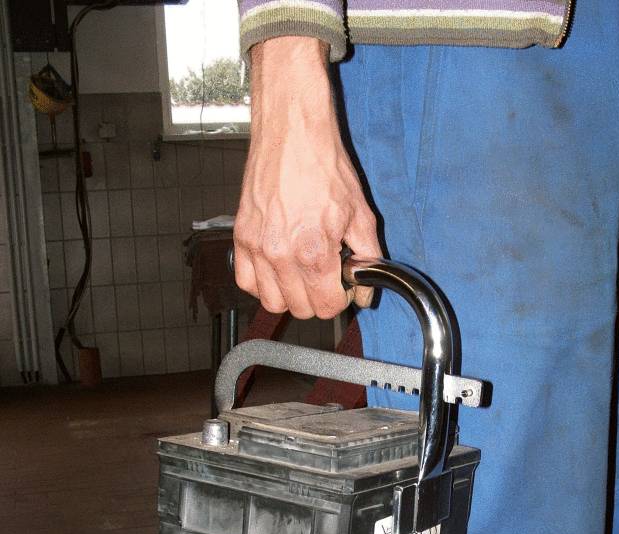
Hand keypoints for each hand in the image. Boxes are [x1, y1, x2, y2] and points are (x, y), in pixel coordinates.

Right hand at [234, 38, 381, 319]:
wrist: (292, 131)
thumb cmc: (324, 165)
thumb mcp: (360, 213)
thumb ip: (368, 258)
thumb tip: (366, 289)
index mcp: (313, 252)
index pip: (327, 306)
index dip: (341, 300)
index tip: (343, 286)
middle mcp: (281, 255)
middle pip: (300, 308)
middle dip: (318, 298)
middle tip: (325, 276)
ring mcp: (257, 247)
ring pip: (272, 302)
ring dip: (290, 296)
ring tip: (302, 274)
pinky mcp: (241, 237)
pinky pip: (246, 282)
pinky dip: (262, 283)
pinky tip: (278, 268)